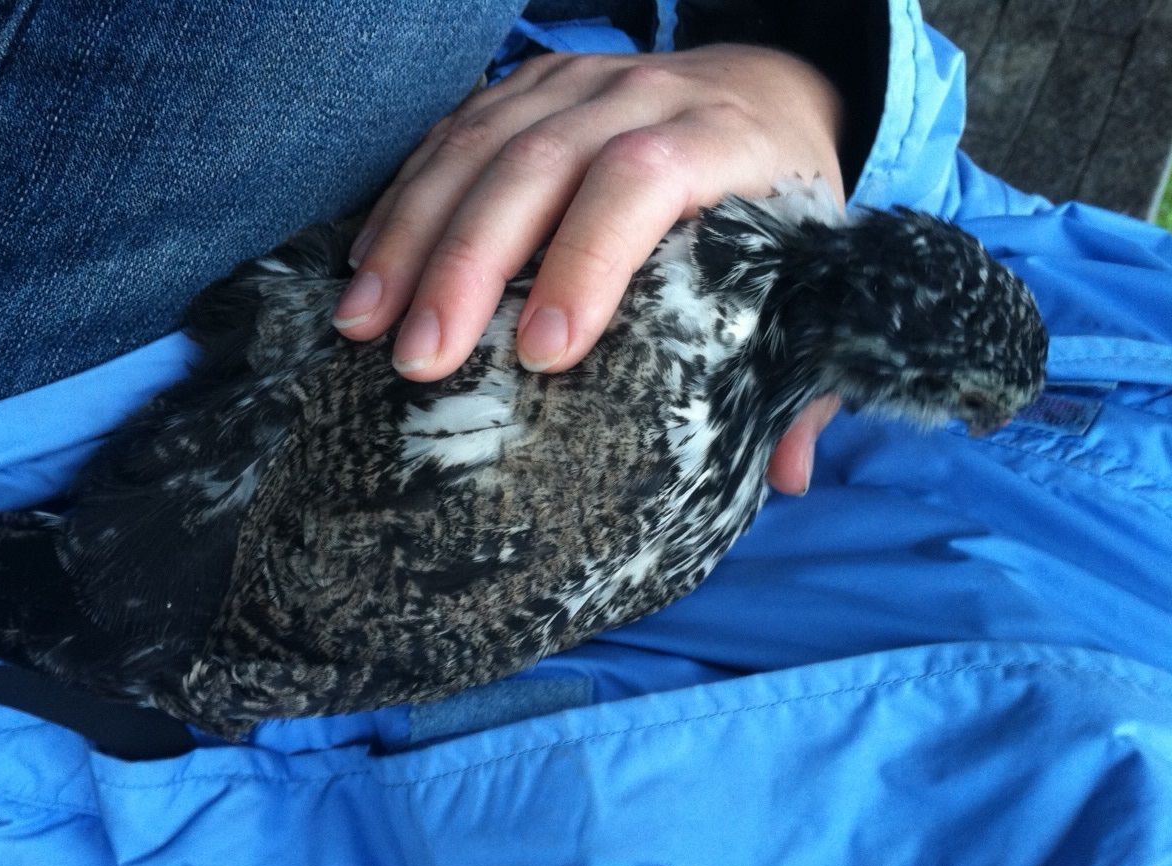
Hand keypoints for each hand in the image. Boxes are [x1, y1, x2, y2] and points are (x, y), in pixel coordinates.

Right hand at [336, 44, 845, 494]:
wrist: (763, 87)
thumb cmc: (781, 194)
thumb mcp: (808, 269)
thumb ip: (800, 365)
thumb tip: (783, 476)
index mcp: (722, 139)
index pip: (641, 181)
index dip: (586, 261)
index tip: (541, 354)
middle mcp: (643, 96)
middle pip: (539, 163)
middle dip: (467, 264)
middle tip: (419, 358)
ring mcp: (578, 83)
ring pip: (478, 145)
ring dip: (411, 235)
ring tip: (364, 321)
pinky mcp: (530, 87)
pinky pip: (450, 131)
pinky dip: (403, 199)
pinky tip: (367, 263)